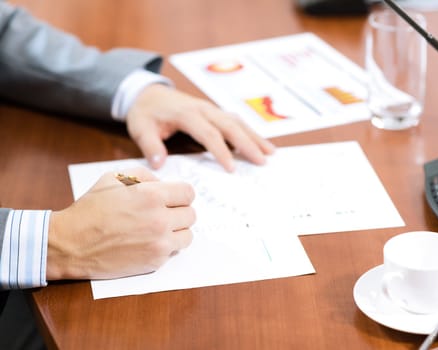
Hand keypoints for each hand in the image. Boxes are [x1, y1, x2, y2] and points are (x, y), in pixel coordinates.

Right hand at [46, 167, 194, 279]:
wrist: (71, 243)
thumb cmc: (91, 208)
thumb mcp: (114, 178)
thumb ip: (144, 175)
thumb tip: (163, 183)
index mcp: (152, 195)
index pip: (188, 193)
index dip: (180, 194)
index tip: (172, 198)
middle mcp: (160, 219)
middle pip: (191, 214)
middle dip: (178, 212)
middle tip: (162, 214)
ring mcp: (159, 242)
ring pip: (188, 234)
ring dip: (176, 231)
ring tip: (158, 229)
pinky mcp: (155, 261)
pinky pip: (174, 251)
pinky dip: (166, 246)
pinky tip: (149, 242)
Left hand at [126, 84, 274, 171]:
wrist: (146, 92)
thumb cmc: (144, 112)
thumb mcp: (140, 128)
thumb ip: (150, 146)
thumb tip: (160, 165)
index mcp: (187, 114)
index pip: (209, 134)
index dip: (222, 152)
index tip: (231, 169)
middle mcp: (203, 109)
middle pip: (231, 126)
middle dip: (248, 144)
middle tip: (262, 161)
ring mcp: (210, 109)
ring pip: (237, 122)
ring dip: (254, 137)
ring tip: (270, 152)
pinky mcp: (213, 112)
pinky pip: (234, 121)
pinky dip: (249, 132)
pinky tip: (259, 143)